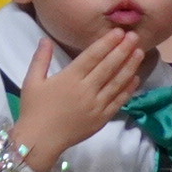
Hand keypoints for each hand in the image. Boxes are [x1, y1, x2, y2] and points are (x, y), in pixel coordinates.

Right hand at [9, 31, 146, 167]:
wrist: (40, 140)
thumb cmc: (34, 109)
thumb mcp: (32, 81)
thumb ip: (40, 59)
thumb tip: (45, 39)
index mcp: (69, 78)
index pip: (93, 56)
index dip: (107, 43)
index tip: (118, 32)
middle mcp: (86, 89)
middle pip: (109, 66)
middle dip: (123, 50)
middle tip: (135, 36)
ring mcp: (97, 104)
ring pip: (117, 82)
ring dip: (130, 66)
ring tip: (139, 52)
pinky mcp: (103, 117)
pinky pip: (119, 100)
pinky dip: (128, 89)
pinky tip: (136, 78)